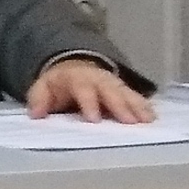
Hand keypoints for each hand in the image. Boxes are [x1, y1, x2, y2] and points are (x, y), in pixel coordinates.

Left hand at [27, 57, 154, 123]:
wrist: (73, 66)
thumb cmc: (58, 84)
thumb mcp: (43, 88)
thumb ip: (38, 99)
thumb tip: (36, 114)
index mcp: (77, 79)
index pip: (83, 90)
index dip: (89, 103)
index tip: (94, 119)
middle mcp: (98, 80)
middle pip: (110, 91)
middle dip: (120, 106)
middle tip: (130, 122)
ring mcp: (113, 83)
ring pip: (126, 93)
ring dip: (137, 106)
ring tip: (147, 120)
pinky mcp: (123, 89)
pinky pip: (135, 97)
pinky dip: (144, 106)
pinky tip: (152, 118)